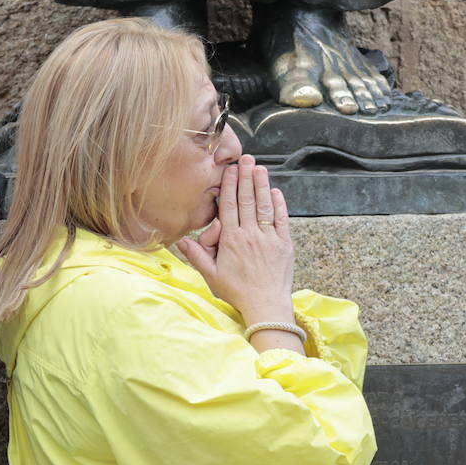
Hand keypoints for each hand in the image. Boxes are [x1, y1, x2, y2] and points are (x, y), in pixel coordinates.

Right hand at [177, 156, 297, 349]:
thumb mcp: (212, 276)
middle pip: (246, 200)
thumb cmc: (237, 293)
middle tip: (245, 159)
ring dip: (262, 185)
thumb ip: (197, 256)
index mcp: (231, 240)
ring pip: (264, 206)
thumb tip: (181, 241)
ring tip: (260, 168)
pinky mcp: (284, 245)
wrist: (265, 306)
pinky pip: (282, 220)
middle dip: (245, 177)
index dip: (229, 186)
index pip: (228, 206)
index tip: (229, 170)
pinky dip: (279, 205)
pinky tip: (276, 192)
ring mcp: (269, 238)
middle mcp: (250, 235)